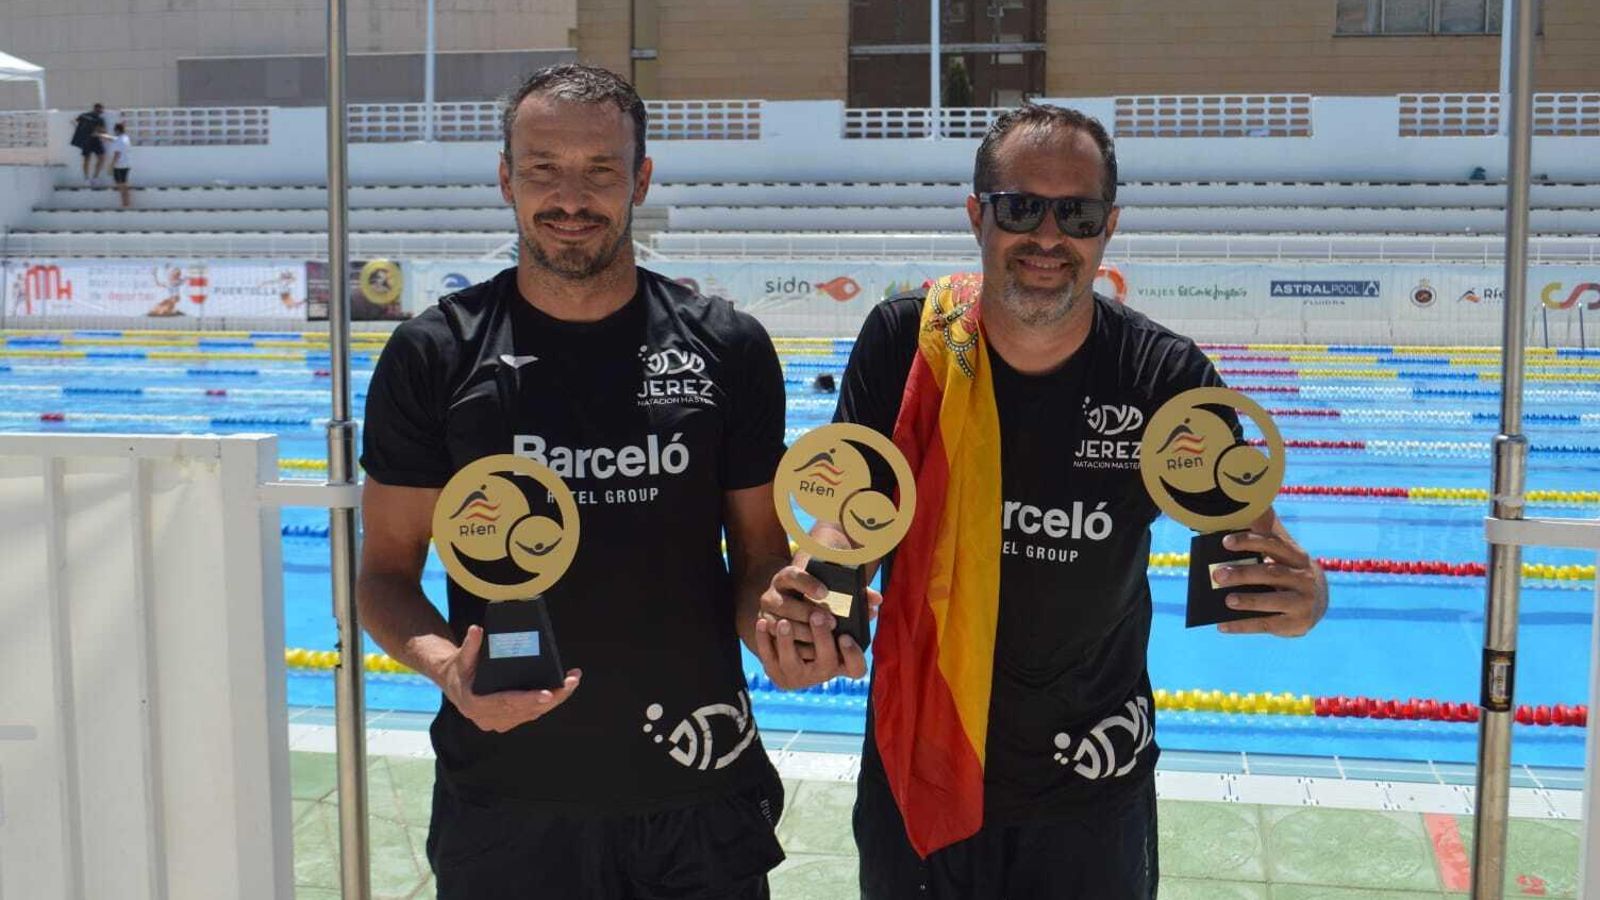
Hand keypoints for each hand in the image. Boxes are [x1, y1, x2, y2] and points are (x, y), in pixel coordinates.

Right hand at [438, 624, 580, 732]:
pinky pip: (530, 714)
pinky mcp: (506, 722)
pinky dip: (547, 704)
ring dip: (555, 700)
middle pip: (526, 710)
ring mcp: (498, 723)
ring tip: (572, 681)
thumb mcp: (462, 656)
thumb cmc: (459, 669)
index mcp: (476, 704)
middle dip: (553, 697)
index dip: (529, 699)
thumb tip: (477, 629)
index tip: (548, 694)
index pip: (507, 703)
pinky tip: (563, 690)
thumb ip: (470, 645)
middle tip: (572, 681)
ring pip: (532, 714)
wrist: (453, 684)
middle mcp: (488, 718)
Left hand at [752, 561, 877, 688]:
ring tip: (785, 622)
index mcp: (842, 661)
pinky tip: (762, 622)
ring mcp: (798, 675)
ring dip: (787, 642)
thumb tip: (875, 599)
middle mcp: (822, 672)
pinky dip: (763, 640)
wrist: (790, 643)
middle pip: (825, 662)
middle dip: (821, 639)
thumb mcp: (840, 615)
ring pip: (792, 663)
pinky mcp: (775, 672)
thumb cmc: (820, 624)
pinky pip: (767, 658)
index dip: (852, 656)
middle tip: (818, 616)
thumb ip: (858, 606)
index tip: (846, 636)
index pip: (856, 669)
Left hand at [1212, 511, 1327, 636]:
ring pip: (1273, 600)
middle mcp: (1304, 578)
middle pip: (1272, 573)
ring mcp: (1303, 602)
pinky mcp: (1297, 624)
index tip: (1225, 541)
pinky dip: (1243, 625)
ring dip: (1249, 601)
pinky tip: (1222, 625)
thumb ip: (1262, 542)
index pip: (1273, 544)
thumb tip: (1235, 531)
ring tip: (1227, 600)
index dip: (1249, 541)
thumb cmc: (1286, 574)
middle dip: (1244, 574)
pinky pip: (1266, 624)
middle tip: (1218, 575)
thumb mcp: (1281, 557)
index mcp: (1297, 557)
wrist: (1316, 602)